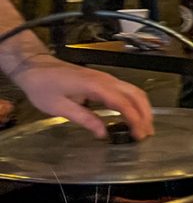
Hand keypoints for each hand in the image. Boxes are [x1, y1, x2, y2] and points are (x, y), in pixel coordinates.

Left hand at [11, 55, 153, 139]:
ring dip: (143, 108)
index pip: (124, 104)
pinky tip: (134, 114)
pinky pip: (127, 90)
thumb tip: (103, 133)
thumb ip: (84, 119)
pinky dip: (136, 103)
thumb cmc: (43, 86)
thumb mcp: (58, 107)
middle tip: (147, 134)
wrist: (35, 66)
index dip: (134, 120)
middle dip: (145, 115)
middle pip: (136, 95)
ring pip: (135, 91)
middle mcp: (107, 80)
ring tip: (145, 126)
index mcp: (96, 86)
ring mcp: (107, 79)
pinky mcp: (105, 80)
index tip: (139, 135)